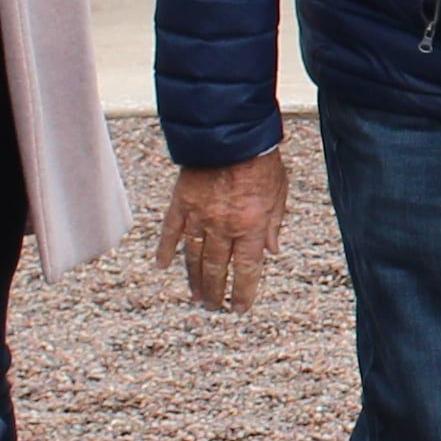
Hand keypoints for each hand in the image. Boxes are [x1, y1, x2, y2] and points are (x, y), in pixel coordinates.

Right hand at [161, 152, 289, 310]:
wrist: (231, 132)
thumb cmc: (260, 160)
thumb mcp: (279, 192)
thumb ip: (274, 224)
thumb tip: (271, 251)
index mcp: (251, 226)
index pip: (246, 270)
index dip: (242, 292)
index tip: (239, 308)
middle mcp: (224, 227)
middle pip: (216, 269)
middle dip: (215, 292)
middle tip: (213, 307)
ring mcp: (199, 216)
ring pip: (193, 257)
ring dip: (193, 280)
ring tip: (195, 297)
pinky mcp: (181, 203)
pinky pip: (170, 232)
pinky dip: (164, 250)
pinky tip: (161, 266)